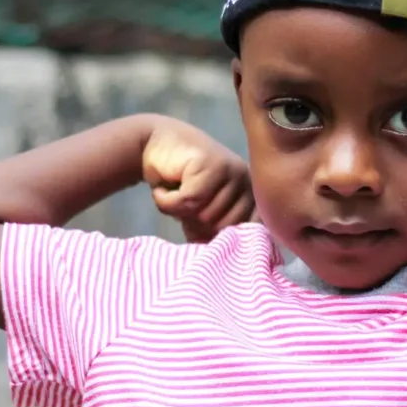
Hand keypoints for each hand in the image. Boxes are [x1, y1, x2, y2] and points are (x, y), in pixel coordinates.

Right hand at [143, 119, 255, 242]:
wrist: (155, 145)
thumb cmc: (180, 183)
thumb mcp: (200, 213)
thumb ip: (213, 234)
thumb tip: (219, 261)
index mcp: (251, 196)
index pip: (245, 234)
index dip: (217, 236)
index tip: (197, 222)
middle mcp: (247, 183)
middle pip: (222, 227)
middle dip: (194, 222)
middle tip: (182, 201)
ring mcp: (232, 171)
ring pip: (204, 215)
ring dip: (178, 210)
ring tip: (175, 189)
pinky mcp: (210, 165)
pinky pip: (188, 202)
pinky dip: (167, 201)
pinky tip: (165, 185)